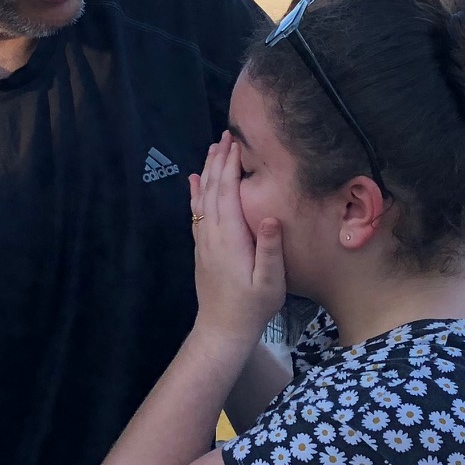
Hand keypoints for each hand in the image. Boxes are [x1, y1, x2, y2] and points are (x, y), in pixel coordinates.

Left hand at [189, 134, 284, 342]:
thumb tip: (271, 217)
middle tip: (225, 135)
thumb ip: (270, 250)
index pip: (227, 193)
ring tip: (213, 149)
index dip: (230, 167)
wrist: (222, 329)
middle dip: (218, 161)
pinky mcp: (202, 249)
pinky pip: (197, 213)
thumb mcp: (270, 282)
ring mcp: (204, 241)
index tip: (236, 144)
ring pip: (202, 198)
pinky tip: (194, 180)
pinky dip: (195, 193)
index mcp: (229, 238)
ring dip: (207, 171)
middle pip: (211, 189)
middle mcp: (212, 235)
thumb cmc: (252, 307)